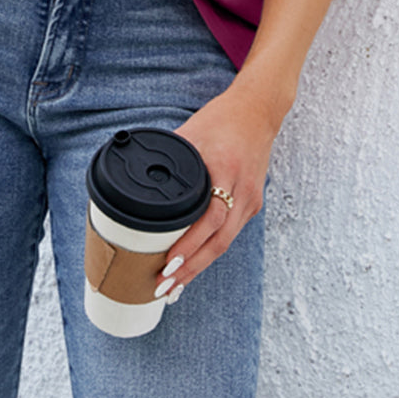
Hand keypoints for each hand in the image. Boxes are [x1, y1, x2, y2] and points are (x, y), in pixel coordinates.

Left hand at [157, 84, 277, 304]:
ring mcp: (250, 200)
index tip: (168, 263)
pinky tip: (195, 265)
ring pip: (225, 243)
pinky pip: (230, 233)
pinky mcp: (252, 204)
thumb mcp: (193, 131)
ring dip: (200, 267)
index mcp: (226, 170)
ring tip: (174, 286)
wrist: (259, 111)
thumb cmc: (223, 118)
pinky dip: (211, 251)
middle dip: (190, 268)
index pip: (210, 218)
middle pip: (219, 241)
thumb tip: (139, 174)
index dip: (189, 244)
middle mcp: (243, 190)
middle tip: (164, 286)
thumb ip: (172, 157)